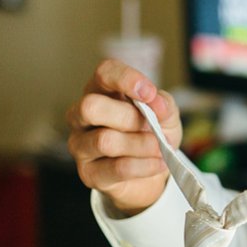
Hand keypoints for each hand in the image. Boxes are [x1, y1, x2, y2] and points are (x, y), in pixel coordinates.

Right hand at [67, 59, 180, 217]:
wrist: (153, 169)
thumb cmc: (153, 132)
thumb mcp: (166, 115)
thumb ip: (163, 104)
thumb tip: (157, 102)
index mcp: (101, 91)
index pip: (104, 73)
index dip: (125, 79)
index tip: (149, 93)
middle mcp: (82, 115)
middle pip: (90, 107)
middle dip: (129, 118)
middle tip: (154, 128)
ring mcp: (80, 144)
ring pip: (104, 140)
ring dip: (142, 145)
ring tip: (160, 149)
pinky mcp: (89, 173)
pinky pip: (116, 168)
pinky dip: (144, 166)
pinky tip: (158, 164)